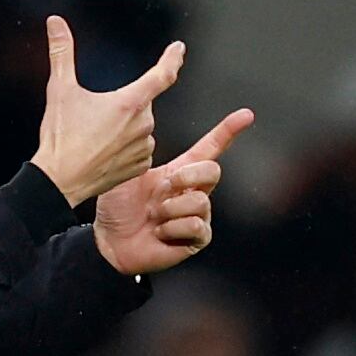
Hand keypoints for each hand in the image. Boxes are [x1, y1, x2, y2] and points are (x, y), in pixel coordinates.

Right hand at [29, 16, 184, 206]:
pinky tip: (103, 152)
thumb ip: (61, 52)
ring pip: (139, 127)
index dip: (172, 59)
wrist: (59, 180)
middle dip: (123, 104)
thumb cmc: (60, 136)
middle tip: (93, 116)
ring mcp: (144, 147)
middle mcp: (143, 124)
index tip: (179, 49)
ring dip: (124, 126)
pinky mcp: (140, 166)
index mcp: (130, 102)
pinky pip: (138, 149)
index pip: (163, 75)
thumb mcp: (59, 90)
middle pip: (141, 103)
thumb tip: (55, 22)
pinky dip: (124, 147)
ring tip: (94, 138)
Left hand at [93, 108, 255, 275]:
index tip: (246, 115)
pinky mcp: (197, 238)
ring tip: (154, 216)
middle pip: (212, 170)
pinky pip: (196, 226)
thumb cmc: (116, 207)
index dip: (227, 131)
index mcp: (179, 172)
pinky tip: (160, 232)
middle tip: (164, 188)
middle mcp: (192, 191)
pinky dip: (172, 228)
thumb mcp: (125, 174)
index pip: (209, 148)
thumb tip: (141, 130)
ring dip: (170, 208)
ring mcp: (197, 215)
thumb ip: (137, 153)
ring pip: (200, 201)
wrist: (109, 240)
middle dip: (188, 176)